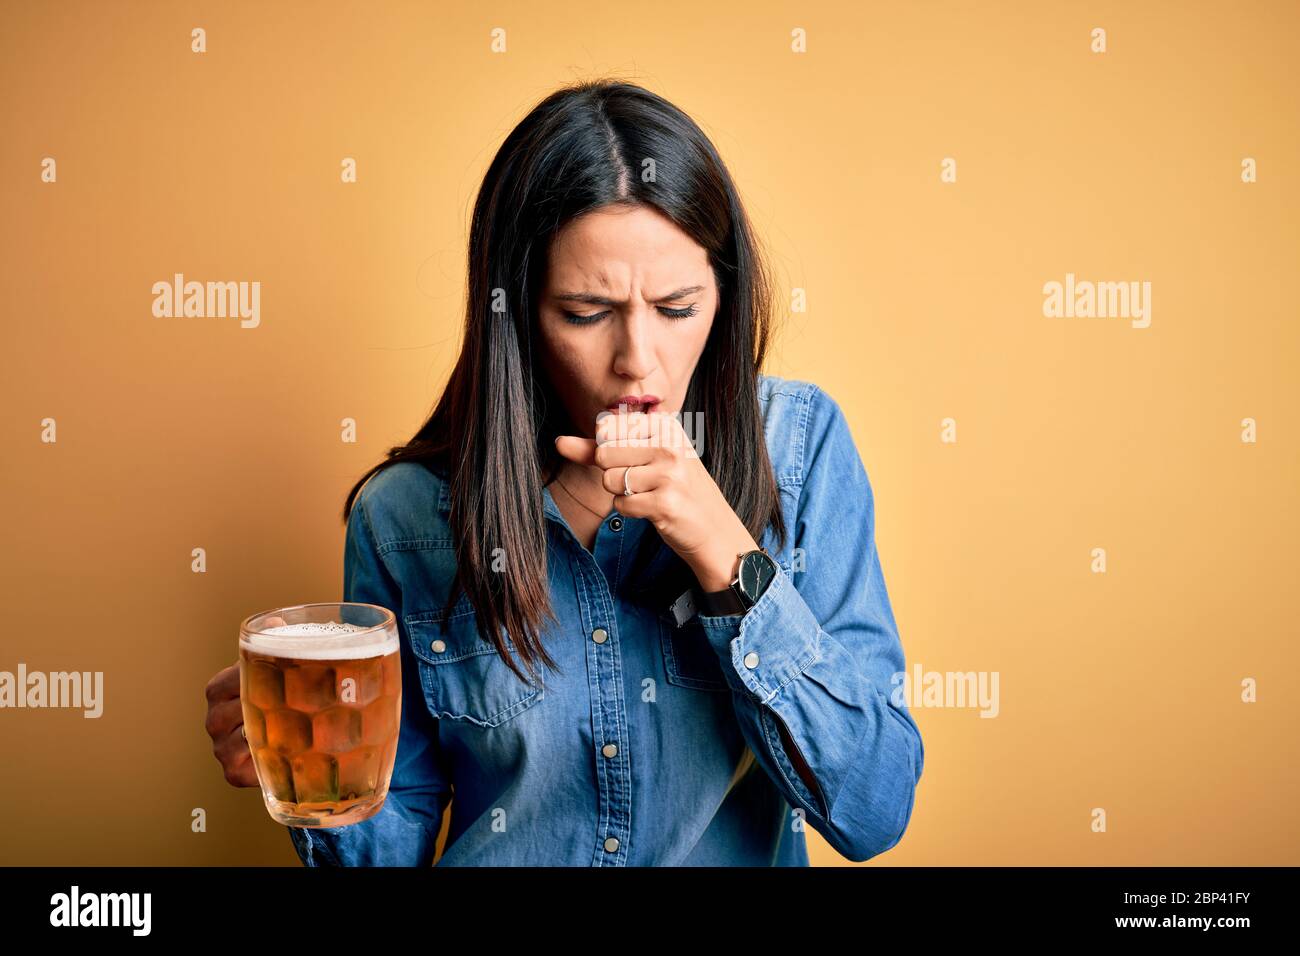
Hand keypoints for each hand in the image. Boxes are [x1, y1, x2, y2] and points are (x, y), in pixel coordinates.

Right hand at [204, 615, 284, 787]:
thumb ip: (276, 641)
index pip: (226, 682)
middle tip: (301, 701)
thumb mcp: (281, 667)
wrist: (296, 736)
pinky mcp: (234, 773)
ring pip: (240, 739)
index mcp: (219, 689)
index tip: (286, 675)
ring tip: (303, 724)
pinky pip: (246, 767)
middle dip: (264, 707)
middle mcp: (215, 719)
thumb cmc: (284, 695)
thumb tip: (276, 620)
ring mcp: (221, 748)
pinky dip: (268, 760)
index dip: (253, 679)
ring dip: (271, 733)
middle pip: (229, 712)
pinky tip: (292, 751)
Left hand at [554, 411, 757, 591]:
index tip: (635, 459)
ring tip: (650, 494)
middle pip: (603, 454)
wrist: (711, 525)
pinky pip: (620, 505)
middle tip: (643, 480)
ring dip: (622, 494)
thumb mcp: (640, 457)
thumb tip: (558, 442)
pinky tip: (653, 509)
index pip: (606, 428)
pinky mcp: (665, 502)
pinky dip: (630, 511)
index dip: (609, 450)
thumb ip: (597, 448)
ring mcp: (669, 473)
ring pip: (609, 480)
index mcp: (664, 424)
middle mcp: (669, 444)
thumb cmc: (671, 486)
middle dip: (613, 473)